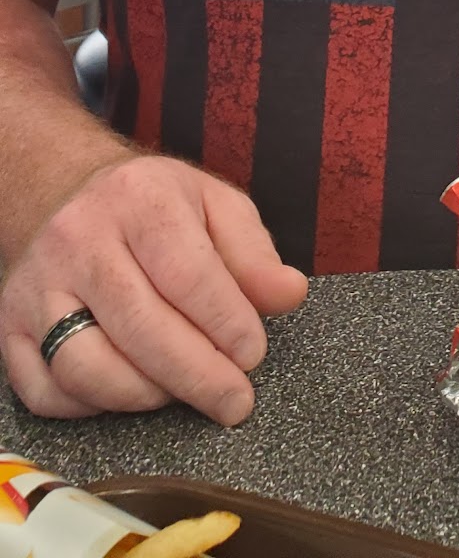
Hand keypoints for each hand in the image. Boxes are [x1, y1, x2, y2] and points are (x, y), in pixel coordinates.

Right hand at [0, 154, 307, 424]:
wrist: (65, 191)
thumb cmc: (152, 207)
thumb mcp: (213, 205)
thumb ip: (253, 252)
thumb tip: (288, 294)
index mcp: (139, 199)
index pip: (187, 272)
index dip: (226, 322)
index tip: (252, 355)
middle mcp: (79, 240)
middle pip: (140, 326)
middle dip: (197, 375)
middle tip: (234, 400)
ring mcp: (37, 286)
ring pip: (85, 366)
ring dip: (144, 395)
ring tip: (180, 392)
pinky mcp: (10, 326)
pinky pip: (45, 391)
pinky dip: (89, 408)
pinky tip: (127, 392)